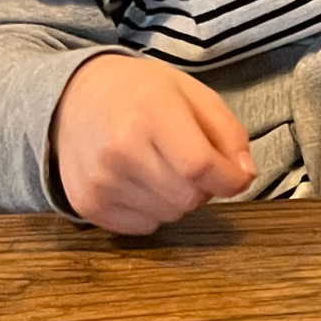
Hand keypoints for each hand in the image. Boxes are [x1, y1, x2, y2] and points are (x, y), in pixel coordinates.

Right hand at [51, 53, 254, 233]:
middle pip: (188, 197)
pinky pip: (144, 227)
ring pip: (168, 215)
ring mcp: (101, 180)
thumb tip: (244, 176)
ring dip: (177, 199)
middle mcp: (122, 149)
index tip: (237, 177)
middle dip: (202, 186)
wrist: (75, 97)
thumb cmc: (142, 93)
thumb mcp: (193, 94)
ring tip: (161, 167)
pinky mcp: (88, 204)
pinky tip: (140, 181)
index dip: (229, 179)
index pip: (200, 166)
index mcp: (152, 112)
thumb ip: (228, 133)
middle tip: (190, 162)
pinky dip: (152, 211)